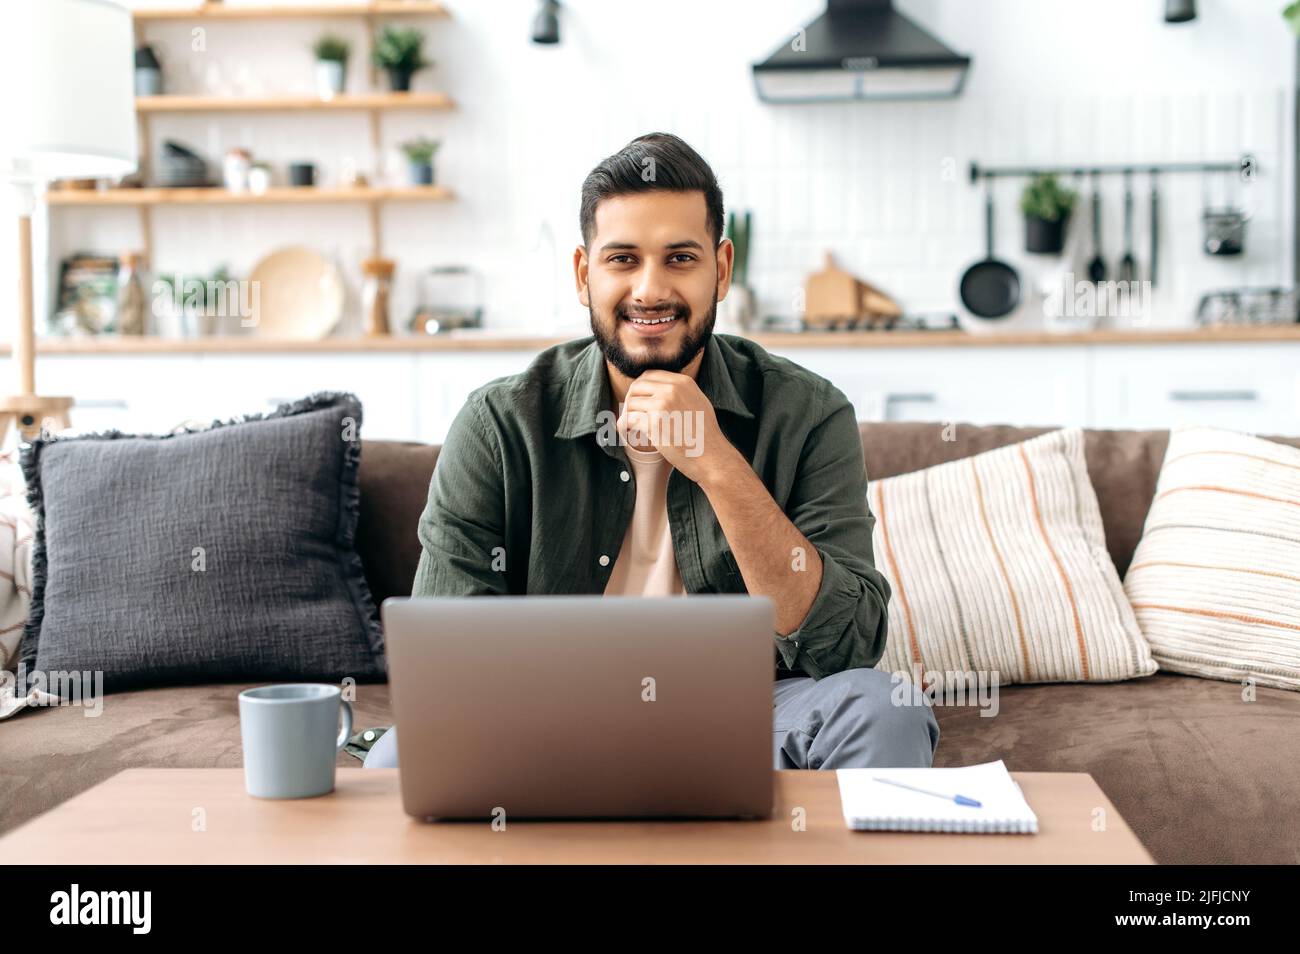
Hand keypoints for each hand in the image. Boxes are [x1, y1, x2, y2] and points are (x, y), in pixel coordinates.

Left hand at [616, 370, 745, 486]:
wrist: (711, 456)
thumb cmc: (705, 435)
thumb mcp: (698, 402)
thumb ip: (681, 393)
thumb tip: (661, 391)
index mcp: (682, 383)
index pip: (649, 376)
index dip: (639, 388)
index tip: (638, 400)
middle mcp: (671, 390)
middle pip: (636, 387)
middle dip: (630, 400)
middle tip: (631, 413)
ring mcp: (662, 405)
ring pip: (630, 404)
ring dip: (627, 415)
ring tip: (630, 425)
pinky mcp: (654, 424)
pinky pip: (628, 420)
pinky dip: (624, 426)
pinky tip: (627, 431)